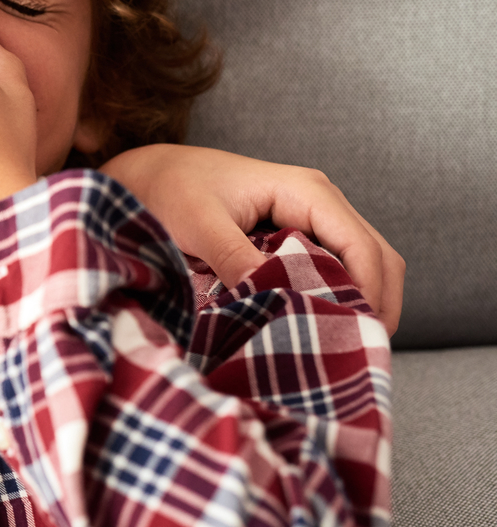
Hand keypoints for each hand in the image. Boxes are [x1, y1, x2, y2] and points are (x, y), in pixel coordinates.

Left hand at [98, 144, 404, 333]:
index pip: (361, 246)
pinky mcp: (297, 233)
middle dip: (377, 303)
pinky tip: (323, 324)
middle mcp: (319, 200)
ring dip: (363, 301)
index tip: (356, 335)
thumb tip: (270, 295)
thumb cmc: (170, 191)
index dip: (369, 293)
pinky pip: (335, 266)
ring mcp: (312, 216)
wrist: (148, 175)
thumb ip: (233, 256)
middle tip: (361, 351)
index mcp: (304, 190)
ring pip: (363, 263)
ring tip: (346, 344)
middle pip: (376, 256)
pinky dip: (339, 295)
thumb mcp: (198, 223)